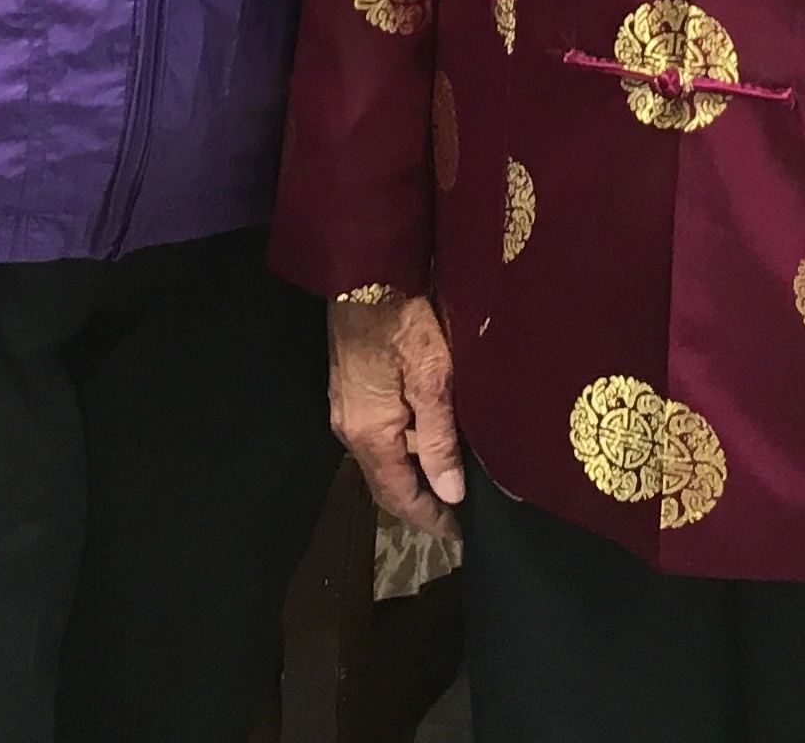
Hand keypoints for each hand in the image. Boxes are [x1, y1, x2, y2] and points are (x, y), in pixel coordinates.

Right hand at [328, 292, 466, 534]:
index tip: (458, 533)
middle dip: (419, 501)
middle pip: (386, 481)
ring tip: (450, 479)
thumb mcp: (432, 379)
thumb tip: (450, 493)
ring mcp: (346, 408)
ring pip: (382, 457)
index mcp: (369, 434)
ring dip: (412, 473)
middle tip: (457, 513)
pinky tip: (429, 439)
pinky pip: (378, 434)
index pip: (397, 495)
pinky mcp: (350, 388)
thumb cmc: (404, 322)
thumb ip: (439, 438)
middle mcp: (350, 429)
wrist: (367, 272)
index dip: (428, 518)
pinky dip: (403, 447)